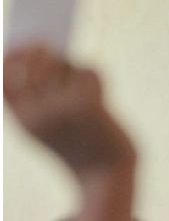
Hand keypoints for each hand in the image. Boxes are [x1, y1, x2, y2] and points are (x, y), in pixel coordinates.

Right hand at [4, 47, 134, 177]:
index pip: (3, 78)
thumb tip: (42, 49)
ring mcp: (61, 107)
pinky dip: (94, 75)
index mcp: (22, 118)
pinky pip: (88, 71)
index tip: (15, 48)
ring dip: (70, 66)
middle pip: (34, 63)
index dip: (9, 58)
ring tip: (78, 77)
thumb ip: (37, 93)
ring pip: (63, 63)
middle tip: (45, 44)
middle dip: (41, 51)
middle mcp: (37, 112)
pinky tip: (100, 90)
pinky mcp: (87, 104)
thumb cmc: (75, 146)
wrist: (105, 175)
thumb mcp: (47, 125)